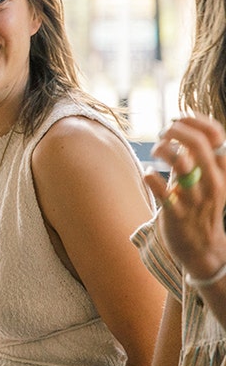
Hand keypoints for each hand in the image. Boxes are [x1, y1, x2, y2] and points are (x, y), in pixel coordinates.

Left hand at [145, 114, 225, 277]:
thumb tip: (181, 126)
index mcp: (222, 172)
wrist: (202, 247)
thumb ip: (196, 156)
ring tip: (156, 151)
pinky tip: (148, 173)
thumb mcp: (205, 179)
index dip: (196, 121)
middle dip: (176, 131)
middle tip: (163, 133)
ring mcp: (195, 198)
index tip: (178, 118)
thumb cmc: (199, 206)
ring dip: (164, 150)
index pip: (217, 135)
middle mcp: (212, 183)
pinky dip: (151, 177)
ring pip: (181, 164)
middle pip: (198, 144)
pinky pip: (163, 191)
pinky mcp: (176, 214)